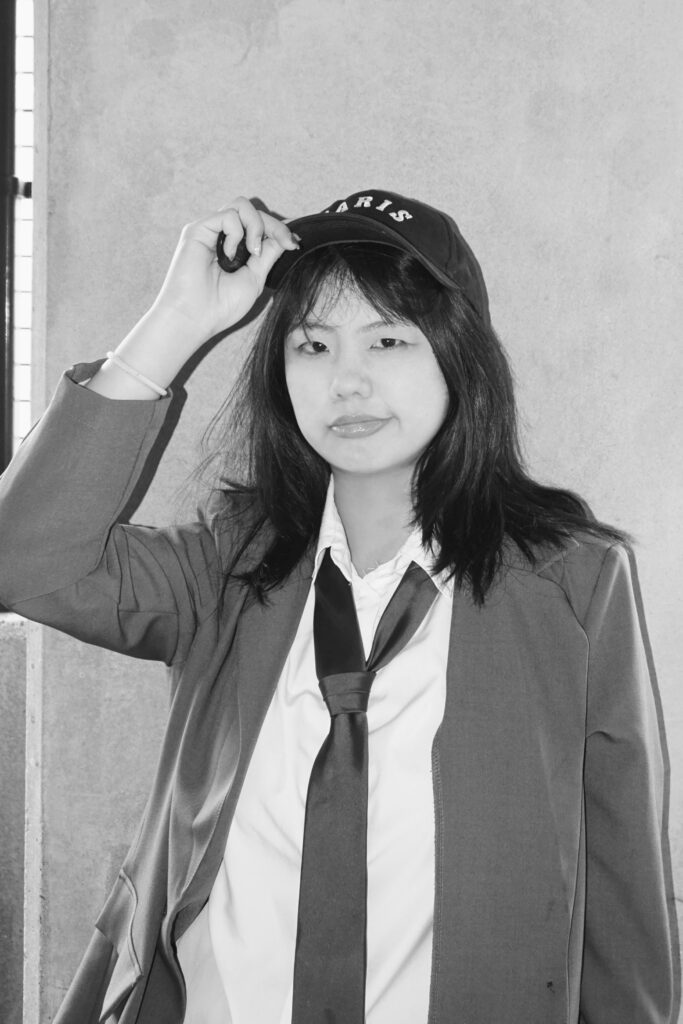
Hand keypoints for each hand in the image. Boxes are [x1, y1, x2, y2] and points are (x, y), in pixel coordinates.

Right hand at [151, 197, 298, 347]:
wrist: (196, 318)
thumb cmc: (221, 306)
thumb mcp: (255, 278)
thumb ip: (268, 255)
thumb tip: (287, 237)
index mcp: (235, 248)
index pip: (260, 225)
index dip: (279, 229)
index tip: (294, 243)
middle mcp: (221, 236)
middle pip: (253, 211)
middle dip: (274, 225)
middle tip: (285, 243)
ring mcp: (209, 231)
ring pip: (241, 206)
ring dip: (256, 225)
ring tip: (253, 251)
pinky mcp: (197, 229)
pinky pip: (228, 215)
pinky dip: (236, 234)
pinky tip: (230, 255)